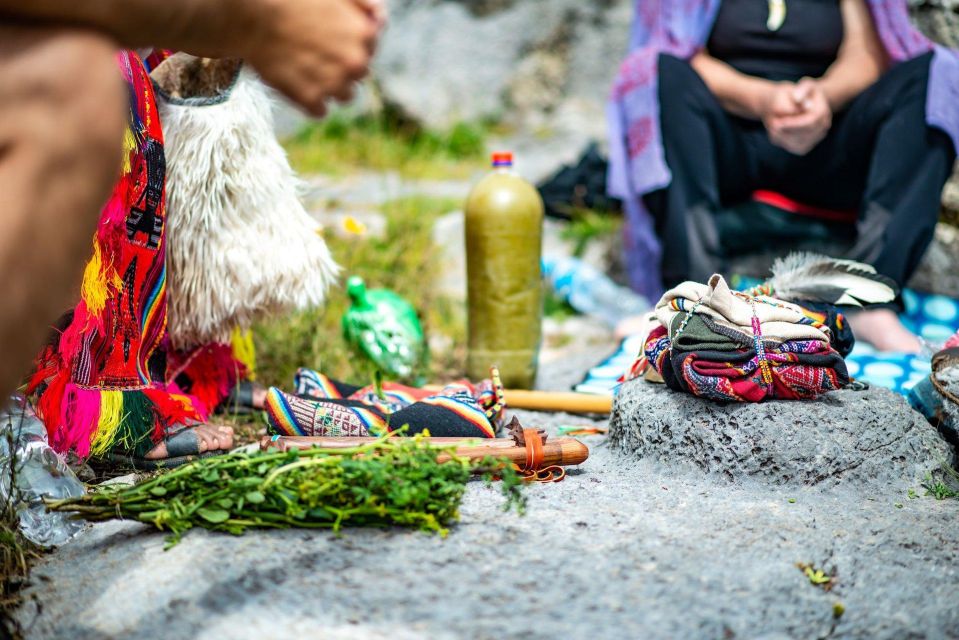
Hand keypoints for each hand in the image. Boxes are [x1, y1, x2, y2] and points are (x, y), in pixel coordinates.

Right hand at [242, 0, 380, 115]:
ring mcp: (334, 84)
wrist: (251, 15)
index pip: (368, 51)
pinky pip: (320, 111)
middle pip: (357, 75)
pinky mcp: (310, 100)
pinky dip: (309, 101)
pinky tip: (295, 81)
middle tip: (313, 52)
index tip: (325, 37)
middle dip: (340, 67)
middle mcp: (355, 63)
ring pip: (343, 96)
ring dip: (328, 86)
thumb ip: (364, 5)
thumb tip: (381, 23)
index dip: (346, 45)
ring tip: (304, 67)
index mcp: (366, 35)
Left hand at [765, 78, 832, 155]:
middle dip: (786, 131)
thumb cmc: (803, 93)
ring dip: (782, 138)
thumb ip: (802, 89)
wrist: (804, 103)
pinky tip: (774, 132)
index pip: (811, 121)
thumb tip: (797, 99)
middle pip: (805, 134)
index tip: (776, 122)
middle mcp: (823, 126)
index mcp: (823, 111)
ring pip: (799, 144)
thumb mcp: (805, 85)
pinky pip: (794, 148)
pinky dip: (783, 142)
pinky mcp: (807, 145)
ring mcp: (816, 137)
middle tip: (771, 125)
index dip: (793, 124)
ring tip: (771, 127)